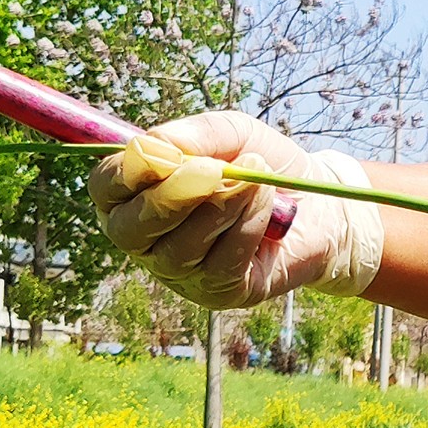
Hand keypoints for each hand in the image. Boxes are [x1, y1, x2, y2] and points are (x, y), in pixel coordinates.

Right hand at [87, 112, 386, 310]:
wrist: (322, 203)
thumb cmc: (262, 165)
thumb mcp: (233, 135)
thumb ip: (195, 135)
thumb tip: (155, 145)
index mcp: (136, 195)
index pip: (105, 189)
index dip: (124, 174)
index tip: (157, 153)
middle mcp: (148, 240)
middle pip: (131, 229)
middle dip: (171, 198)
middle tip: (212, 170)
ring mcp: (180, 272)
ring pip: (180, 248)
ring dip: (221, 208)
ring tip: (256, 178)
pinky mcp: (218, 292)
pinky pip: (221, 264)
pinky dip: (246, 226)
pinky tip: (267, 202)